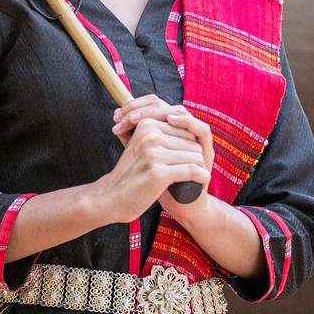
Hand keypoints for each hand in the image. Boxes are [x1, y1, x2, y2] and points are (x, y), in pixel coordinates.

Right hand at [92, 94, 210, 223]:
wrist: (111, 198)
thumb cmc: (130, 172)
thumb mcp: (140, 144)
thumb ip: (156, 130)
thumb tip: (178, 115)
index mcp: (147, 124)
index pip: (186, 128)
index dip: (189, 145)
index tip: (183, 159)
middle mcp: (150, 135)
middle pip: (193, 141)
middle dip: (195, 157)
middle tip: (188, 171)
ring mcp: (154, 154)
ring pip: (196, 156)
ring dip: (199, 169)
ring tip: (192, 178)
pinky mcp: (158, 173)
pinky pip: (193, 171)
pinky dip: (202, 177)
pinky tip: (202, 180)